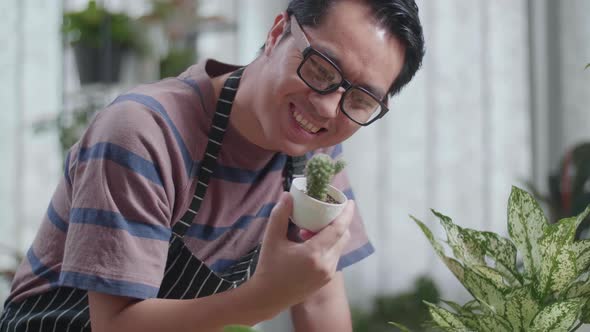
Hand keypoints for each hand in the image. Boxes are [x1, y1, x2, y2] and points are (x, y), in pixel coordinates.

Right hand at [251, 192, 353, 309]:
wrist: (267, 297)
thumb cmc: (268, 267)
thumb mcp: (272, 238)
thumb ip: (280, 215)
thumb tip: (288, 195)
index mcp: (314, 254)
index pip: (338, 229)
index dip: (346, 214)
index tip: (350, 201)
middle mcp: (326, 265)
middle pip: (343, 237)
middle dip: (340, 222)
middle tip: (328, 210)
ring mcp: (328, 274)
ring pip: (339, 247)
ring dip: (333, 234)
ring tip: (312, 228)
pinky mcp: (326, 279)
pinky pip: (334, 256)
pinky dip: (328, 245)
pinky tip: (311, 242)